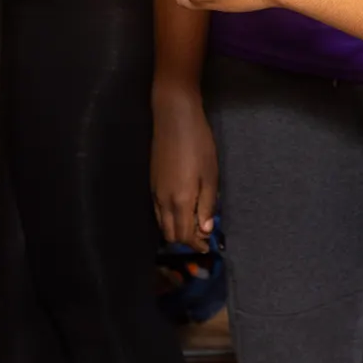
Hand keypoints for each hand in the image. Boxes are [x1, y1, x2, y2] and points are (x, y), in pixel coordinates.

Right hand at [151, 80, 217, 248]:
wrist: (174, 119)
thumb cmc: (198, 144)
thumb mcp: (210, 176)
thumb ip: (207, 205)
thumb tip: (205, 230)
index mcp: (180, 201)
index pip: (184, 235)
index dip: (196, 244)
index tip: (208, 244)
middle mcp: (163, 201)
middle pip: (170, 234)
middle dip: (186, 240)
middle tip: (202, 234)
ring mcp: (155, 192)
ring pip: (162, 223)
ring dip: (176, 229)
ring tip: (193, 222)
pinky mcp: (152, 183)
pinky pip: (157, 211)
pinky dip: (169, 217)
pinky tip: (182, 207)